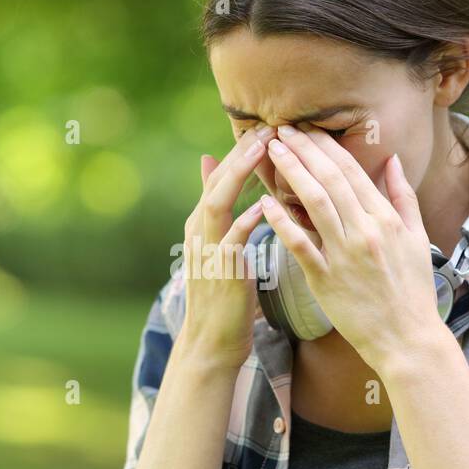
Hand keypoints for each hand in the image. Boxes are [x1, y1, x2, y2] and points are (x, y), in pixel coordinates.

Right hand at [178, 125, 275, 368]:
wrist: (211, 342)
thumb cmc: (224, 295)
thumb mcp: (219, 247)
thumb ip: (219, 208)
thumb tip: (213, 167)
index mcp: (202, 224)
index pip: (220, 177)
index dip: (242, 151)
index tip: (267, 128)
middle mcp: (200, 232)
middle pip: (217, 181)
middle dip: (241, 153)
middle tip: (268, 126)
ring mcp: (207, 250)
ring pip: (219, 202)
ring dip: (240, 175)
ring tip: (263, 150)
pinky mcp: (220, 272)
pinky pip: (232, 240)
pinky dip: (246, 221)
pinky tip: (263, 206)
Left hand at [260, 124, 443, 372]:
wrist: (407, 339)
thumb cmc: (412, 292)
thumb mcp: (418, 239)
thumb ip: (404, 197)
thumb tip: (394, 161)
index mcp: (386, 219)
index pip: (352, 171)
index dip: (326, 146)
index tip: (306, 128)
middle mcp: (365, 231)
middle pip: (330, 180)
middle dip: (304, 150)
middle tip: (281, 128)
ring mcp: (345, 255)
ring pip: (315, 203)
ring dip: (292, 173)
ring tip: (272, 151)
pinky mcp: (326, 280)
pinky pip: (301, 245)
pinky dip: (283, 222)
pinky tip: (265, 203)